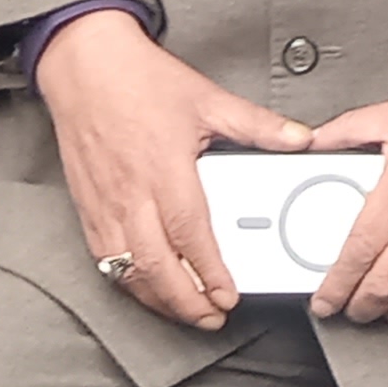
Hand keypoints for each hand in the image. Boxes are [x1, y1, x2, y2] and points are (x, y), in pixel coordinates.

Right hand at [34, 8, 315, 329]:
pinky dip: (128, 283)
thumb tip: (301, 138)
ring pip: (126, 271)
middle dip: (185, 301)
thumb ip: (257, 125)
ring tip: (187, 312)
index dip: (209, 271)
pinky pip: (104, 259)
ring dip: (157, 299)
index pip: (189, 233)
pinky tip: (147, 290)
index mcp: (164, 168)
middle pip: (155, 266)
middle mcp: (131, 194)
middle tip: (211, 318)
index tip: (228, 296)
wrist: (86, 68)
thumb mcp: (208, 98)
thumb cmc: (142, 82)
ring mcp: (104, 206)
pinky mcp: (87, 209)